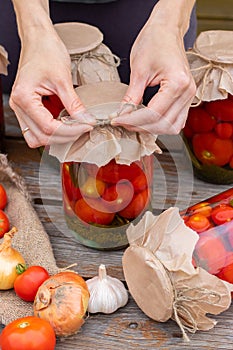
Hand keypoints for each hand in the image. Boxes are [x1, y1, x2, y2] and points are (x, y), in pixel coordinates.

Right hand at [10, 27, 94, 147]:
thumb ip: (74, 104)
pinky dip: (52, 131)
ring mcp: (21, 109)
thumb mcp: (63, 79)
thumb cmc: (46, 52)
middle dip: (65, 136)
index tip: (87, 126)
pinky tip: (66, 123)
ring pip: (37, 137)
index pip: (48, 127)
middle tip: (83, 128)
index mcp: (24, 98)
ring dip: (56, 137)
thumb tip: (86, 120)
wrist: (39, 40)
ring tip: (74, 127)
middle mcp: (18, 106)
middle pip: (42, 136)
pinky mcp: (28, 108)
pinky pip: (37, 129)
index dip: (70, 130)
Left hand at [111, 4, 195, 134]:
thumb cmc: (154, 42)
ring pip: (172, 127)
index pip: (153, 113)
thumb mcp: (138, 70)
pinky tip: (146, 120)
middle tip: (123, 123)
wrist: (166, 29)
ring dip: (152, 129)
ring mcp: (189, 96)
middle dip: (141, 127)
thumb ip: (132, 96)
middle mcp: (187, 92)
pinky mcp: (186, 98)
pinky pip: (176, 120)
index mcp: (177, 83)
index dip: (132, 120)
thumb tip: (122, 115)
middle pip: (163, 124)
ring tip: (134, 123)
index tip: (117, 121)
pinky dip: (161, 124)